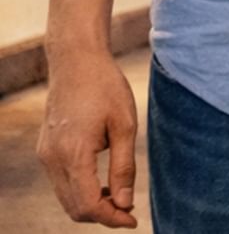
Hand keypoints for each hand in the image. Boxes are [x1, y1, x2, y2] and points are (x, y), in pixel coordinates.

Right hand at [36, 48, 139, 227]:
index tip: (132, 220)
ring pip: (65, 198)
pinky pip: (60, 183)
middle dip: (101, 215)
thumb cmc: (105, 87)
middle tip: (128, 211)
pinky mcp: (45, 150)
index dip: (110, 218)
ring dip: (90, 204)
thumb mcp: (125, 125)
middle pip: (73, 207)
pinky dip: (80, 190)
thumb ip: (124, 167)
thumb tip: (124, 203)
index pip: (87, 205)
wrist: (76, 61)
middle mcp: (52, 159)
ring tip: (118, 196)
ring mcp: (45, 155)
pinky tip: (102, 182)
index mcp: (73, 154)